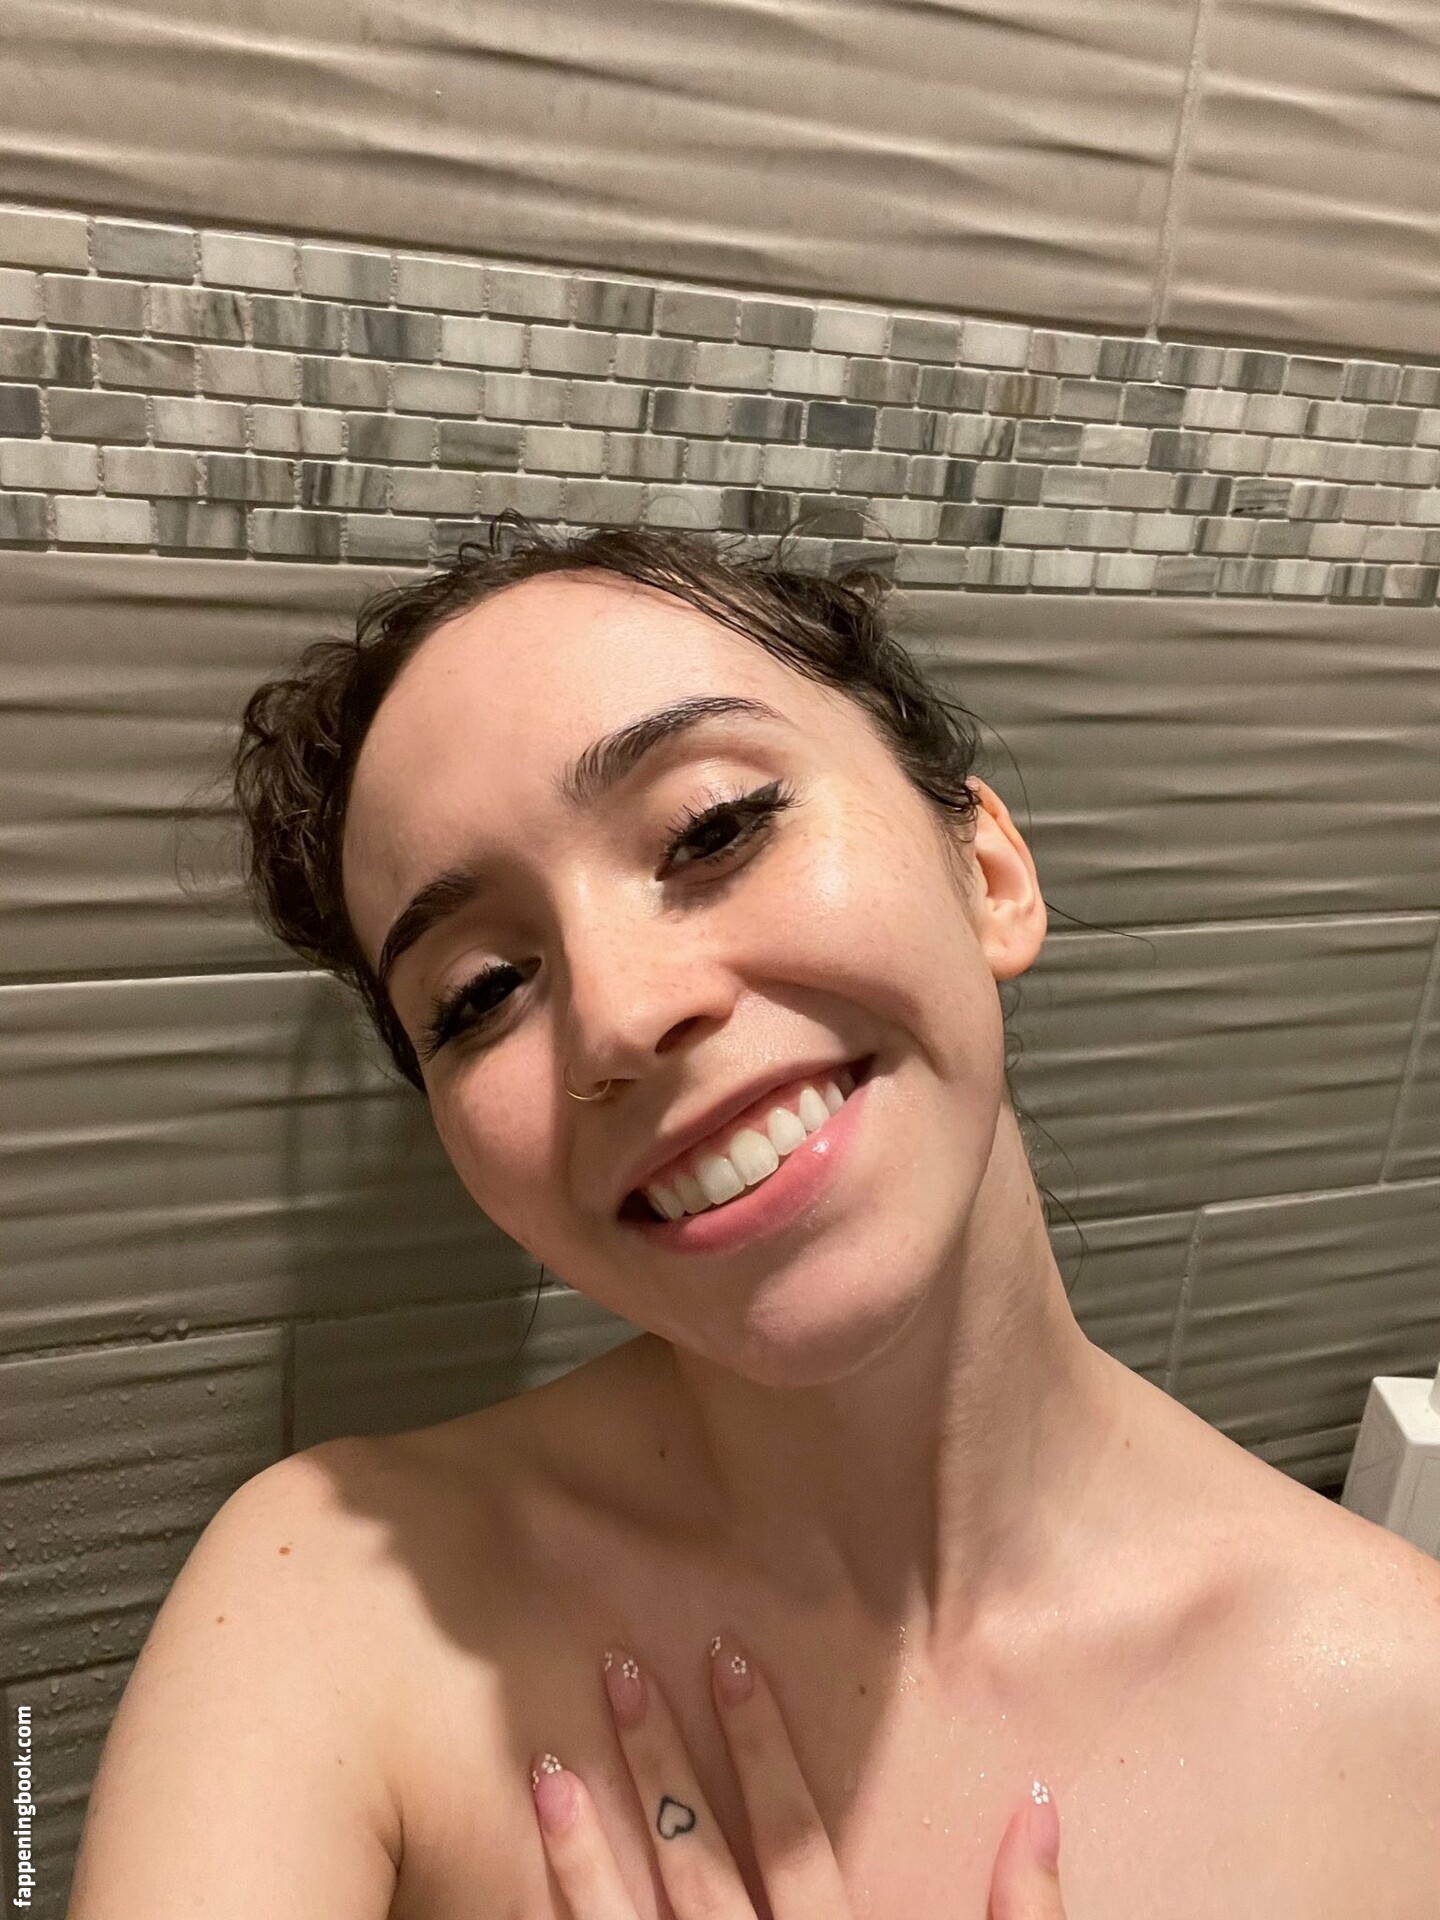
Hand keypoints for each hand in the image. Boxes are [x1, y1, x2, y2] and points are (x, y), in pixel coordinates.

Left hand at [528, 1630, 1065, 1917]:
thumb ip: (1021, 1917)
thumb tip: (1037, 1800)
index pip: (795, 1839)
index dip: (760, 1746)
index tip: (726, 1660)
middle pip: (697, 1864)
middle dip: (656, 1762)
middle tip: (616, 1666)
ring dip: (583, 1849)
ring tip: (544, 1767)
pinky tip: (532, 1887)